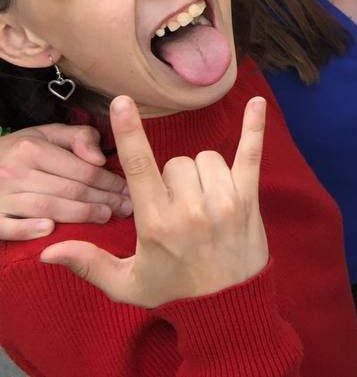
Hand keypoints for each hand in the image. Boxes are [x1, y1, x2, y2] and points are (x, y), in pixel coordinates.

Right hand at [0, 125, 130, 239]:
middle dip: (103, 199)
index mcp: (32, 149)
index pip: (83, 169)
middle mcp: (15, 171)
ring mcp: (0, 197)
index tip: (130, 190)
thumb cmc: (18, 151)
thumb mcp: (46, 134)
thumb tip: (99, 157)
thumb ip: (78, 137)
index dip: (111, 181)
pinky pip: (8, 227)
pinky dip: (28, 229)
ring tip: (105, 217)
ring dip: (80, 215)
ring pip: (47, 207)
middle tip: (126, 208)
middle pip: (69, 189)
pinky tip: (50, 230)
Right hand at [40, 96, 269, 308]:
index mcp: (156, 223)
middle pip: (176, 162)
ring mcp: (223, 202)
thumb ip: (89, 263)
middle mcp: (189, 209)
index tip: (122, 102)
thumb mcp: (126, 284)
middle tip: (179, 209)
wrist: (226, 308)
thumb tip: (48, 252)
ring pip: (206, 158)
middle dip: (174, 178)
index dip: (129, 133)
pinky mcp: (249, 199)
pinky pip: (251, 155)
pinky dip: (254, 129)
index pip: (139, 167)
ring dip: (202, 173)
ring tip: (202, 202)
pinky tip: (256, 104)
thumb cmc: (174, 292)